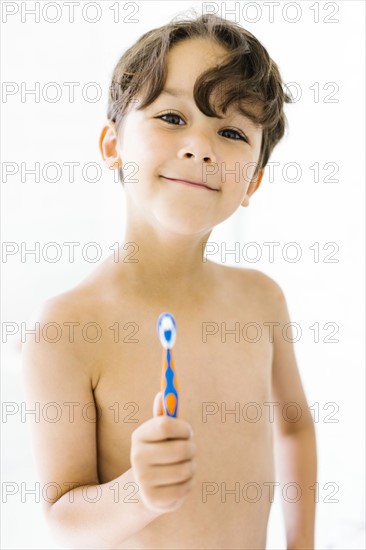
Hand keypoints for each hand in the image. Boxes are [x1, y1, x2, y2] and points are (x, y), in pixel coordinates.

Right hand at [130, 392, 196, 512]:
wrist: (144, 489)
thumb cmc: (159, 452)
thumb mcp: (160, 433)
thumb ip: (164, 414)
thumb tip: (162, 393)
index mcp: (139, 436)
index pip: (165, 425)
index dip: (183, 427)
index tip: (187, 431)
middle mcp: (137, 457)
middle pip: (180, 449)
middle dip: (191, 448)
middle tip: (189, 450)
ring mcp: (144, 480)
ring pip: (186, 468)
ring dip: (191, 466)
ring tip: (183, 466)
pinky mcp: (153, 499)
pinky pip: (186, 487)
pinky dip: (189, 483)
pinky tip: (180, 481)